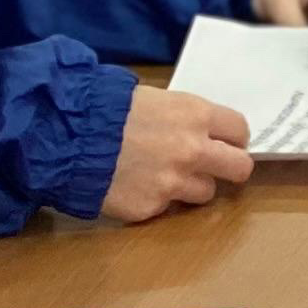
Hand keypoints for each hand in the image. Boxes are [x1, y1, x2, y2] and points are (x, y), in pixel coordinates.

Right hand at [102, 85, 256, 221]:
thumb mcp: (154, 98)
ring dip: (191, 186)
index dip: (232, 137)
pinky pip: (167, 207)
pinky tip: (136, 184)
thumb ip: (184, 116)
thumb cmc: (106, 108)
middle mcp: (193, 151)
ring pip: (205, 193)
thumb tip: (202, 129)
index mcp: (196, 115)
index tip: (224, 142)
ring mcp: (173, 183)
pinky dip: (156, 198)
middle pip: (239, 168)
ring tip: (163, 174)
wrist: (67, 136)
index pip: (240, 131)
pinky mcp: (151, 208)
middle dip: (230, 168)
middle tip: (215, 166)